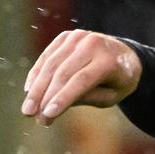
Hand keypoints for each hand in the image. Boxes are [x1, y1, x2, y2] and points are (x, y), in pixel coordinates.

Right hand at [20, 29, 142, 122]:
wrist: (126, 55)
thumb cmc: (119, 81)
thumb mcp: (111, 96)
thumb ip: (87, 98)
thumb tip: (52, 106)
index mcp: (109, 61)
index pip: (81, 80)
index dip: (62, 98)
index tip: (47, 114)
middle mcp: (93, 44)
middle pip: (62, 73)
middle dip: (45, 96)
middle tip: (33, 116)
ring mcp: (78, 37)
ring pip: (51, 64)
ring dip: (36, 88)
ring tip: (28, 110)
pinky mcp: (66, 37)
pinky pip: (47, 56)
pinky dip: (37, 74)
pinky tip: (29, 90)